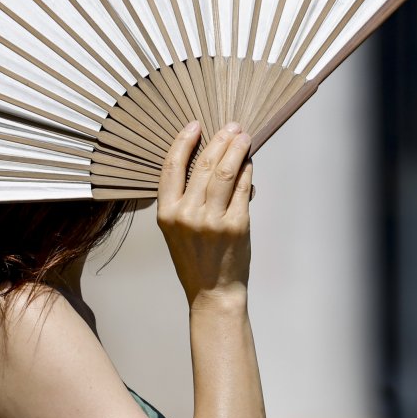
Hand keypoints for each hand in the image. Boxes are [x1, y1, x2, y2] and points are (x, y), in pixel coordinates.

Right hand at [157, 121, 253, 306]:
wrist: (213, 292)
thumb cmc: (195, 259)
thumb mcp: (176, 229)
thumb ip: (186, 198)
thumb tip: (211, 160)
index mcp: (167, 213)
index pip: (172, 167)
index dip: (183, 142)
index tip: (195, 125)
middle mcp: (187, 214)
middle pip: (203, 165)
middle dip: (220, 140)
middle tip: (231, 127)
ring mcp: (212, 220)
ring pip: (225, 172)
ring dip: (236, 150)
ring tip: (243, 137)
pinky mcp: (236, 225)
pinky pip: (242, 189)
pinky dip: (247, 172)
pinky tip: (249, 163)